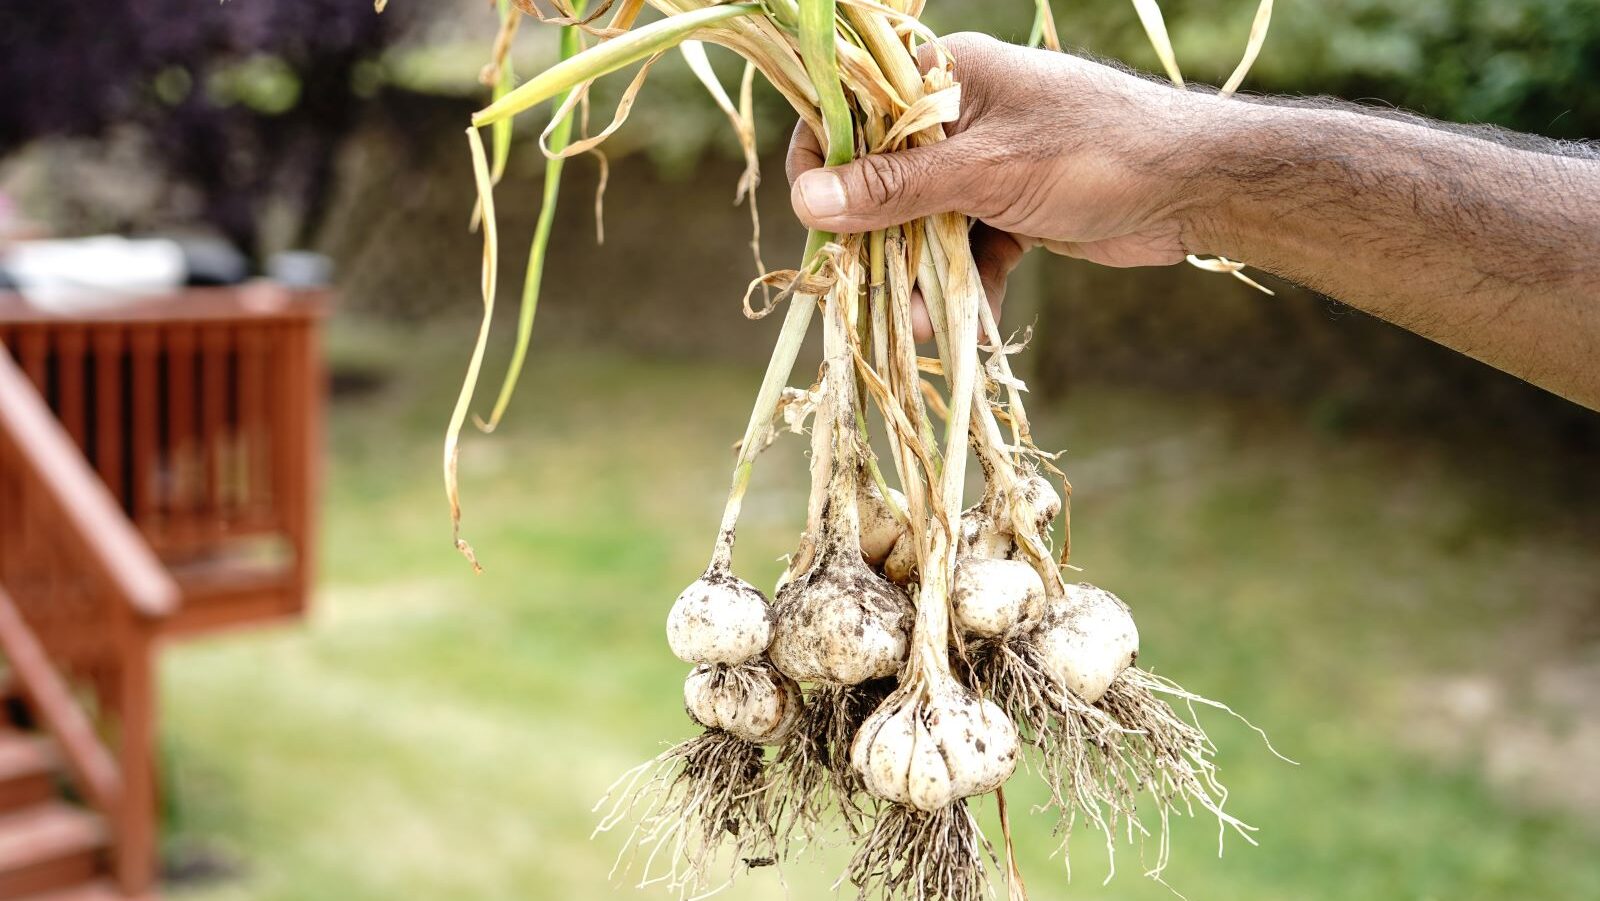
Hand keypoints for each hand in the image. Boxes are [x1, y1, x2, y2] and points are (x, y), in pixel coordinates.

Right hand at [785, 33, 1210, 338]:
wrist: (1195, 187)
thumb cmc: (1094, 153)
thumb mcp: (984, 172)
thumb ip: (895, 189)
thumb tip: (807, 201)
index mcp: (945, 76)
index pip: (851, 110)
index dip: (823, 162)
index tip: (815, 219)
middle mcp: (956, 116)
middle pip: (881, 178)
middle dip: (875, 242)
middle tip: (867, 293)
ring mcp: (983, 164)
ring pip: (921, 224)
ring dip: (918, 276)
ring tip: (924, 325)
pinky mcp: (1009, 208)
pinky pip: (964, 248)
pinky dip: (962, 285)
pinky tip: (967, 325)